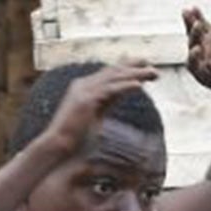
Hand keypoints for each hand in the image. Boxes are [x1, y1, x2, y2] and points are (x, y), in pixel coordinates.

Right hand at [42, 61, 158, 157]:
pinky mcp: (86, 100)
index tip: (143, 65)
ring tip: (153, 73)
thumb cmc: (75, 137)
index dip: (126, 68)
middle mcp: (83, 85)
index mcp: (85, 88)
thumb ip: (106, 104)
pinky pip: (110, 89)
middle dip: (133, 66)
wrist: (57, 146)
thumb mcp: (95, 116)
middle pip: (113, 71)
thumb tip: (117, 98)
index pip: (109, 74)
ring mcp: (83, 91)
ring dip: (135, 74)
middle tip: (151, 64)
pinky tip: (139, 85)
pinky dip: (125, 85)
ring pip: (114, 77)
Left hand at [181, 8, 210, 102]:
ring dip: (190, 23)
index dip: (193, 58)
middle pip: (193, 46)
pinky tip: (194, 8)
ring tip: (187, 12)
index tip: (197, 49)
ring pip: (194, 34)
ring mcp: (204, 45)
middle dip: (193, 36)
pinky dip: (198, 17)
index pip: (193, 65)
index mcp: (202, 74)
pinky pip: (202, 25)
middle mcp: (200, 59)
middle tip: (197, 26)